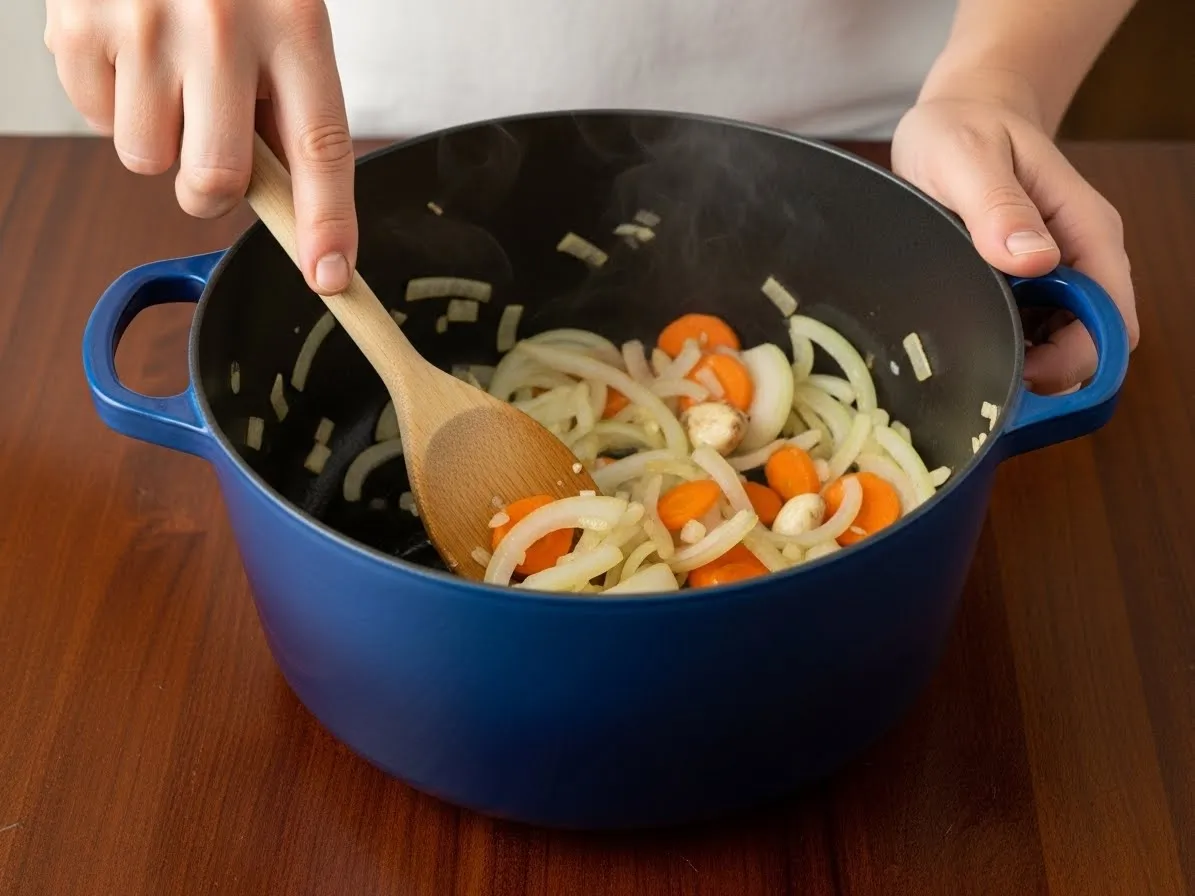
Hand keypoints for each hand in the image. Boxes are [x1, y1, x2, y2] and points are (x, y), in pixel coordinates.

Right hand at [44, 0, 356, 295]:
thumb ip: (286, 106)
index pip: (321, 148)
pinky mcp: (79, 25)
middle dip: (214, 191)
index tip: (330, 276)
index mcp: (294, 23)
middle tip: (212, 150)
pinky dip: (114, 103)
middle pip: (217, 180)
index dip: (326, 223)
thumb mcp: (284, 19)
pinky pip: (97, 123)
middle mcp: (221, 24)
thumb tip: (287, 206)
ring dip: (159, 138)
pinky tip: (131, 54)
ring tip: (168, 74)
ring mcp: (144, 24)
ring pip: (148, 160)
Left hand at [892, 96, 1138, 394]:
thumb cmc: (963, 128)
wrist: (958, 113)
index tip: (1021, 372)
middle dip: (1046, 370)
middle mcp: (1081, 257)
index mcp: (1086, 230)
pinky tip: (967, 335)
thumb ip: (998, 207)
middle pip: (1088, 343)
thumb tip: (1033, 259)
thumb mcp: (968, 159)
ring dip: (1022, 360)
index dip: (1075, 358)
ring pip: (1059, 342)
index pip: (1111, 319)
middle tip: (985, 374)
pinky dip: (1005, 342)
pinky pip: (1030, 329)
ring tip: (968, 351)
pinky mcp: (1028, 281)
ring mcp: (1057, 271)